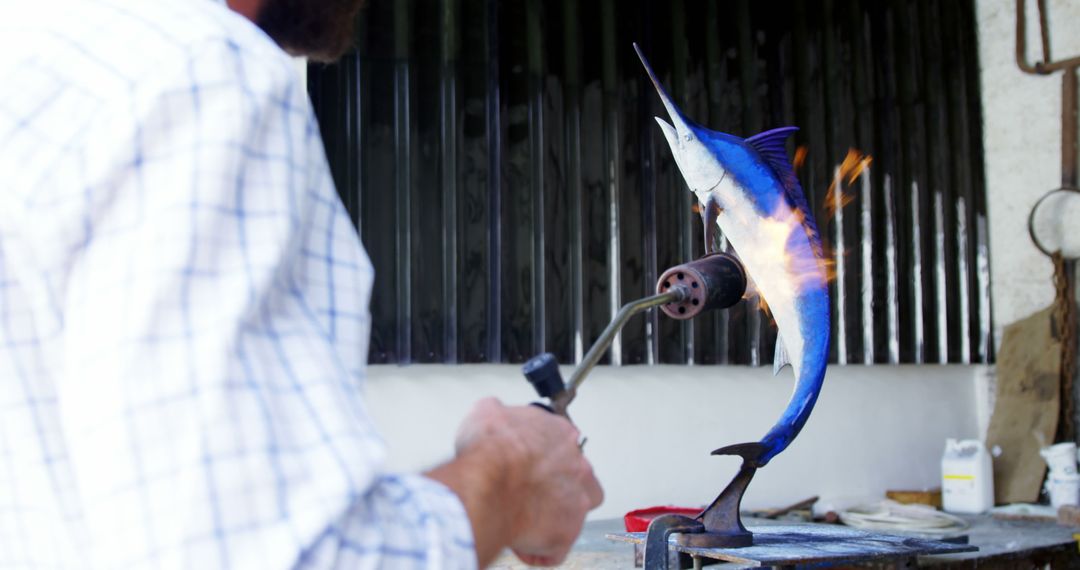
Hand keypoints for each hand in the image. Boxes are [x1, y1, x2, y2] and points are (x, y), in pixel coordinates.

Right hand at [427, 398, 602, 566]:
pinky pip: (555, 550)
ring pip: (576, 514)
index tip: (529, 461)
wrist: (487, 480)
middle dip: (557, 486)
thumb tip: (493, 413)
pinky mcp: (565, 533)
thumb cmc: (489, 449)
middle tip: (529, 492)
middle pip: (579, 478)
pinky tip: (521, 544)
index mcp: (562, 434)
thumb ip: (499, 413)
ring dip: (556, 518)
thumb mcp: (486, 413)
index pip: (564, 443)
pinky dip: (539, 551)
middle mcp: (577, 466)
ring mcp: (575, 500)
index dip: (543, 455)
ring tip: (529, 521)